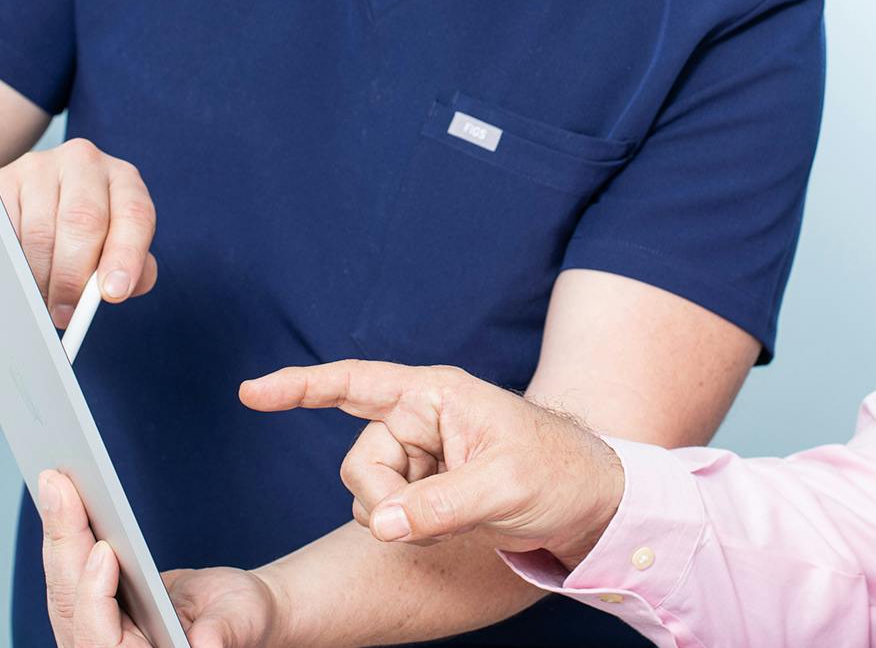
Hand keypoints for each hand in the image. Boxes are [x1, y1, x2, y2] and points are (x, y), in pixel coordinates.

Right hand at [0, 139, 157, 327]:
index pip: (135, 214)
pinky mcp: (5, 182)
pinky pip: (10, 231)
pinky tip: (24, 273)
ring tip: (44, 296)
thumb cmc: (88, 225)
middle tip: (66, 312)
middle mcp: (85, 163)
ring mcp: (40, 169)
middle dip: (74, 276)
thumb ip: (133, 265)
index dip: (126, 256)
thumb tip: (123, 287)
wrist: (42, 192)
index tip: (114, 292)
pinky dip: (17, 262)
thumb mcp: (118, 236)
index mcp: (123, 178)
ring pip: (40, 232)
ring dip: (42, 276)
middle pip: (84, 221)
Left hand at [39, 471, 286, 647]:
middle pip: (71, 606)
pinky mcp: (94, 609)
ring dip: (59, 534)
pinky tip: (63, 502)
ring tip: (55, 483)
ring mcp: (94, 634)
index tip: (103, 551)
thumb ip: (220, 634)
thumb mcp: (237, 623)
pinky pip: (71, 576)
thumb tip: (207, 643)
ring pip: (63, 589)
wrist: (234, 614)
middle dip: (64, 544)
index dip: (95, 596)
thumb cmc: (241, 621)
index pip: (99, 639)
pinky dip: (66, 537)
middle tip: (56, 487)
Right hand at [241, 362, 625, 569]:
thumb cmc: (556, 471)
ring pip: (369, 495)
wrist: (587, 497)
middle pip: (360, 462)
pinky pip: (388, 513)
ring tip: (461, 512)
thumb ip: (438, 506)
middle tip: (437, 516)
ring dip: (404, 517)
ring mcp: (421, 452)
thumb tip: (380, 524)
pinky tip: (451, 522)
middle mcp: (421, 416)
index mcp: (436, 395)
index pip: (357, 383)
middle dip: (386, 500)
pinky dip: (411, 528)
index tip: (251, 391)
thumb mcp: (503, 488)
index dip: (302, 387)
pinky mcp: (424, 484)